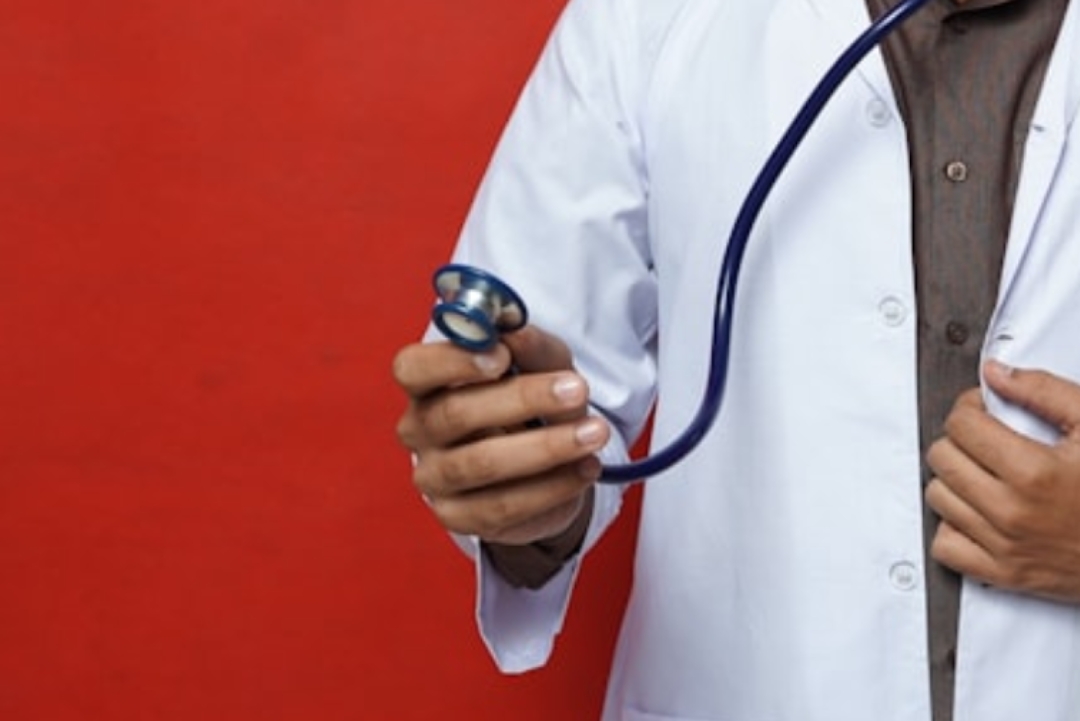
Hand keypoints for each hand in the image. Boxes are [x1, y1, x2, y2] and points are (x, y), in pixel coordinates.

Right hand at [392, 325, 609, 545]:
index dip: (453, 361)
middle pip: (454, 413)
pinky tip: (585, 468)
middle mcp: (419, 430)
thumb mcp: (539, 366)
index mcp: (425, 384)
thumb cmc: (525, 406)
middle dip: (521, 399)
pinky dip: (552, 486)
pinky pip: (505, 506)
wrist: (535, 467)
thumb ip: (530, 347)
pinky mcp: (459, 516)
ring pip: (483, 463)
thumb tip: (518, 334)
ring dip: (546, 447)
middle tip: (575, 389)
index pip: (413, 368)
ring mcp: (435, 478)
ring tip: (594, 433)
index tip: (503, 355)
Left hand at [925, 360, 1079, 603]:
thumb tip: (996, 374)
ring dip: (954, 480)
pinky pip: (945, 546)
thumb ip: (1043, 392)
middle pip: (942, 458)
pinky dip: (954, 528)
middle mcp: (1012, 511)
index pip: (961, 426)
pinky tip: (978, 512)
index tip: (985, 411)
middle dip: (960, 440)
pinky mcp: (1004, 575)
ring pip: (938, 498)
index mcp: (1034, 472)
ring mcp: (1005, 546)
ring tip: (986, 474)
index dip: (971, 409)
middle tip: (986, 440)